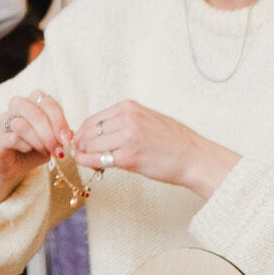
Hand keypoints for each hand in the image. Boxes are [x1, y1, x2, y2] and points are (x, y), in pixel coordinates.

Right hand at [0, 90, 72, 216]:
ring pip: (22, 125)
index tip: (67, 140)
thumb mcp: (54, 140)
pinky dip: (25, 145)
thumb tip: (69, 135)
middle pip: (35, 112)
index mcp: (33, 101)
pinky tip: (29, 150)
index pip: (48, 102)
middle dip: (50, 133)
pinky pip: (12, 138)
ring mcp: (4, 121)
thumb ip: (61, 134)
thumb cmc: (35, 148)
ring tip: (46, 152)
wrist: (15, 166)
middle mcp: (17, 106)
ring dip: (38, 141)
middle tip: (58, 150)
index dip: (59, 121)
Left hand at [70, 99, 236, 198]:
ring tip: (92, 162)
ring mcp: (126, 137)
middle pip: (88, 132)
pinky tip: (94, 167)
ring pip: (89, 145)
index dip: (82, 134)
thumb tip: (98, 134)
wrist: (193, 157)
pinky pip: (97, 159)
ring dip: (85, 155)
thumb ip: (122, 123)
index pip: (93, 119)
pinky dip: (90, 163)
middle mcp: (126, 118)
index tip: (80, 143)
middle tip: (82, 155)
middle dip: (81, 145)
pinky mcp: (128, 157)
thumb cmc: (173, 142)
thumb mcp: (146, 120)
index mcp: (128, 107)